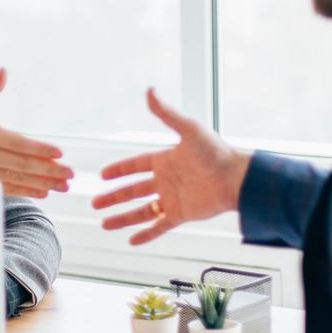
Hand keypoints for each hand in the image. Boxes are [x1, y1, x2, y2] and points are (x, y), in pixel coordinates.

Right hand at [0, 68, 72, 198]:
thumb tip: (4, 70)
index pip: (18, 143)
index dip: (39, 149)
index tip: (59, 152)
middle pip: (23, 164)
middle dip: (50, 170)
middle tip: (72, 173)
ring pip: (19, 179)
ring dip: (44, 183)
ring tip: (65, 185)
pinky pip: (9, 189)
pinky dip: (27, 191)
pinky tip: (44, 192)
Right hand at [92, 88, 250, 244]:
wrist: (236, 178)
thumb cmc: (216, 152)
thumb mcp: (188, 129)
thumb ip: (167, 114)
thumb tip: (150, 91)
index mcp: (165, 160)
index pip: (135, 166)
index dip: (119, 170)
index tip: (102, 175)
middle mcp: (166, 180)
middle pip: (133, 190)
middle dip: (113, 197)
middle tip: (95, 202)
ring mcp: (172, 199)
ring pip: (142, 211)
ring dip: (123, 218)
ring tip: (104, 224)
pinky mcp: (181, 215)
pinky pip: (159, 226)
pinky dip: (146, 234)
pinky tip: (132, 240)